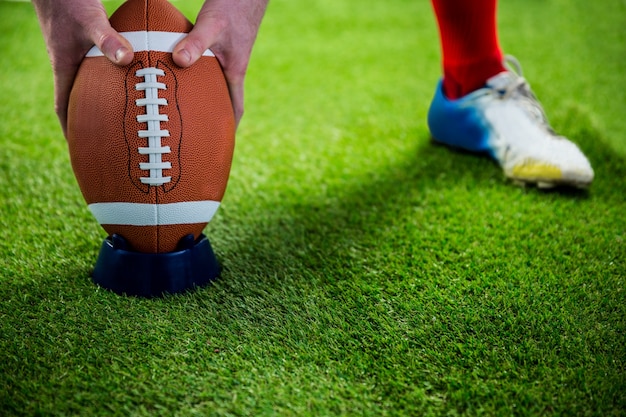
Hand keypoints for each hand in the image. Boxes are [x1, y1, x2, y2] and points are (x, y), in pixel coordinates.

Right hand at [32, 0, 133, 136]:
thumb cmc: (70, 1)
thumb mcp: (91, 20)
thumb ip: (108, 39)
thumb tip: (127, 58)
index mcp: (65, 67)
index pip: (64, 107)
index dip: (72, 130)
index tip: (83, 150)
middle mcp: (71, 65)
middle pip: (80, 102)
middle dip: (92, 123)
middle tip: (110, 143)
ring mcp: (79, 55)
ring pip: (92, 86)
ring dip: (105, 102)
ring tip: (126, 120)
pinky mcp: (88, 44)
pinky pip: (103, 69)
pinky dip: (115, 78)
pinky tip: (132, 81)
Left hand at [173, 0, 268, 125]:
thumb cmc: (233, 6)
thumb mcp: (213, 23)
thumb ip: (195, 42)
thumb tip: (179, 62)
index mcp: (234, 70)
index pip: (235, 107)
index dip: (228, 128)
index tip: (218, 145)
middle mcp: (231, 67)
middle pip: (222, 100)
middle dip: (211, 118)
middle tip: (193, 135)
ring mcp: (226, 57)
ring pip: (213, 84)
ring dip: (202, 97)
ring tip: (182, 110)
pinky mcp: (220, 46)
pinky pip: (206, 68)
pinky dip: (195, 76)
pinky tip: (179, 73)